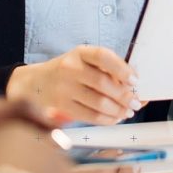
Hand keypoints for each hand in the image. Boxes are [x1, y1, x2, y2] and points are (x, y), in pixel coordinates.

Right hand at [7, 45, 141, 124]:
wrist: (36, 82)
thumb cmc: (69, 70)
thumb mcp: (85, 61)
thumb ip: (108, 69)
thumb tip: (134, 83)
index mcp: (80, 52)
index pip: (103, 57)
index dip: (122, 69)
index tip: (135, 80)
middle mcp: (70, 67)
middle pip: (103, 83)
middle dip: (124, 95)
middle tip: (136, 102)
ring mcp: (64, 87)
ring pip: (98, 102)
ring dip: (118, 110)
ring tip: (128, 112)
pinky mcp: (61, 105)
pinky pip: (89, 115)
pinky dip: (106, 119)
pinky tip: (114, 118)